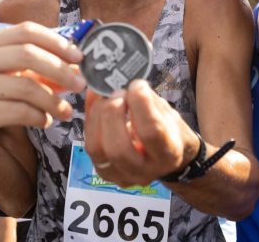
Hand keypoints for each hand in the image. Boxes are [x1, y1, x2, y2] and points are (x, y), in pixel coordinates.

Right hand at [0, 22, 86, 156]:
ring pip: (25, 87)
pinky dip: (38, 117)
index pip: (26, 31)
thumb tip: (75, 69)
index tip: (79, 57)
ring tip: (66, 111)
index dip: (56, 41)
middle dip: (60, 70)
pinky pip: (18, 111)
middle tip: (80, 85)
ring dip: (53, 100)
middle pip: (27, 54)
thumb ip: (38, 70)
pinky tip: (45, 121)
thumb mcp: (9, 76)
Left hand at [84, 80, 199, 187]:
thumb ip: (148, 101)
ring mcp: (121, 176)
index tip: (137, 84)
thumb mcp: (168, 114)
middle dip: (113, 114)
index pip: (151, 133)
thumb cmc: (169, 131)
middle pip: (118, 149)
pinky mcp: (104, 172)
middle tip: (117, 91)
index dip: (141, 105)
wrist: (166, 156)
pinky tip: (95, 100)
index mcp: (168, 155)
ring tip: (105, 96)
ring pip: (97, 149)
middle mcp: (144, 172)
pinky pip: (90, 145)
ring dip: (98, 116)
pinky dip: (90, 119)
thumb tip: (125, 82)